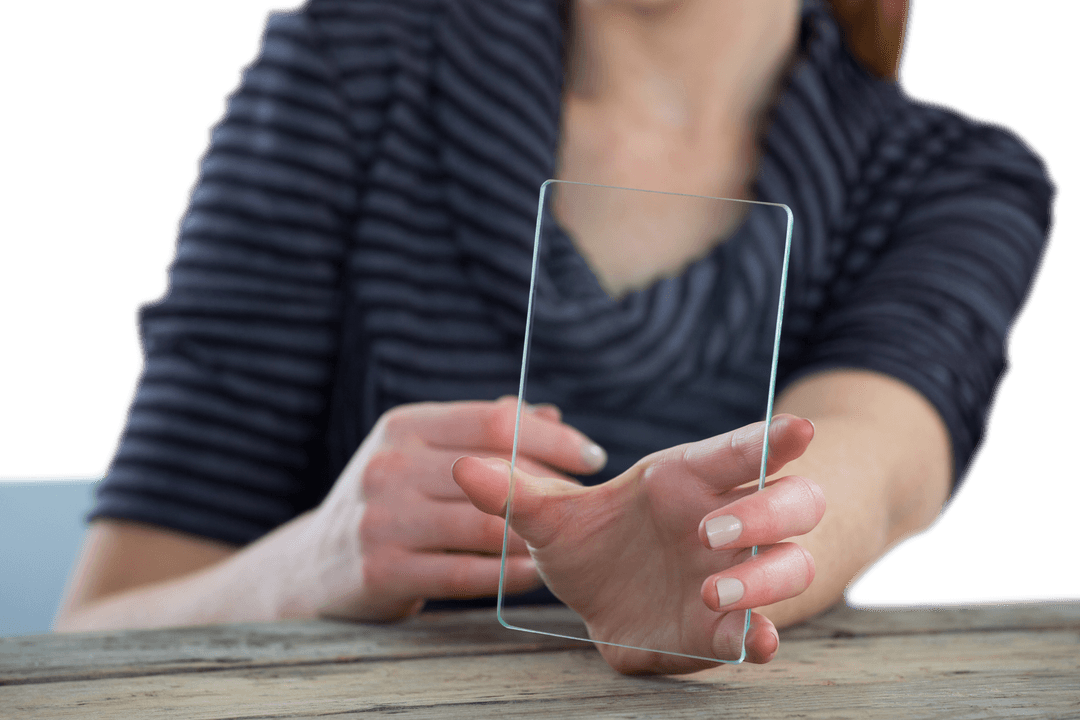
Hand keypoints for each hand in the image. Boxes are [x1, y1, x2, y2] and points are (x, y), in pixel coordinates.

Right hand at [299, 396, 607, 620]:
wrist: (313, 567)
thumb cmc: (391, 501)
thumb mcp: (422, 454)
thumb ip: (483, 434)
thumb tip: (551, 413)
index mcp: (403, 426)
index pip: (493, 420)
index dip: (552, 436)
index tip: (592, 456)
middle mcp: (389, 466)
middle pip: (495, 471)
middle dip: (553, 488)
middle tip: (590, 505)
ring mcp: (382, 520)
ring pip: (485, 526)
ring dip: (537, 536)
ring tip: (570, 541)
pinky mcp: (381, 572)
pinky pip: (465, 575)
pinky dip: (510, 576)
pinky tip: (538, 574)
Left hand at [452, 414, 824, 673]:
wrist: (608, 598)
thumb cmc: (594, 542)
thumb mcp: (548, 521)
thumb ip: (512, 495)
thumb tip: (461, 466)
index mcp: (688, 480)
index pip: (738, 452)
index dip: (770, 439)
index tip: (797, 430)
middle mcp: (726, 522)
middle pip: (791, 503)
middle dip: (766, 510)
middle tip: (712, 529)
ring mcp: (737, 574)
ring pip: (791, 563)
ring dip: (765, 575)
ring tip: (715, 589)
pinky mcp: (728, 626)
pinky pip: (764, 629)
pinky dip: (765, 636)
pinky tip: (757, 643)